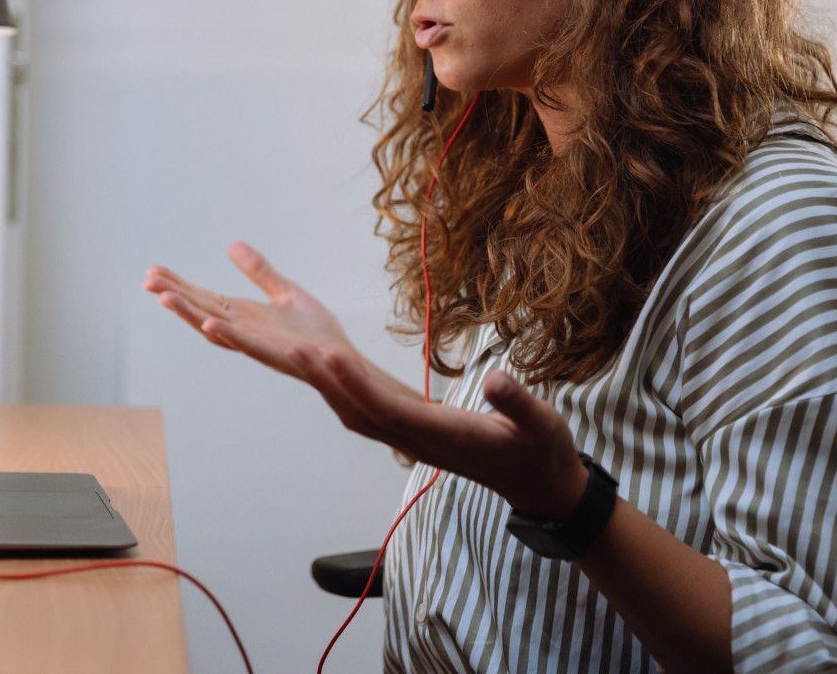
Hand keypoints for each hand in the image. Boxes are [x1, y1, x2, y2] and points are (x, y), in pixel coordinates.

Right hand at [142, 242, 363, 381]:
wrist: (343, 361)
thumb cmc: (315, 332)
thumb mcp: (285, 291)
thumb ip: (259, 271)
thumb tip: (232, 245)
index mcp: (243, 315)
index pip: (203, 298)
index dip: (179, 285)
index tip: (153, 271)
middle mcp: (243, 330)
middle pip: (200, 310)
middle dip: (174, 296)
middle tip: (147, 281)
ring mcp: (256, 344)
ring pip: (215, 329)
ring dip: (189, 315)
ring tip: (164, 297)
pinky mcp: (275, 355)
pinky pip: (247, 345)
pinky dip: (227, 335)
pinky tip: (209, 323)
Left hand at [291, 346, 589, 519]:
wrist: (540, 487)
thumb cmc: (541, 453)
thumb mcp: (543, 425)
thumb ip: (518, 404)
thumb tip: (496, 378)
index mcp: (444, 436)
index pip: (388, 410)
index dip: (355, 385)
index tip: (329, 356)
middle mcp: (419, 441)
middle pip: (360, 414)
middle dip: (326, 384)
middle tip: (294, 350)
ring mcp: (414, 441)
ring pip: (359, 417)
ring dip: (329, 389)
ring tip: (300, 356)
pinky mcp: (415, 436)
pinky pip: (369, 416)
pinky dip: (344, 394)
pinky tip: (331, 374)